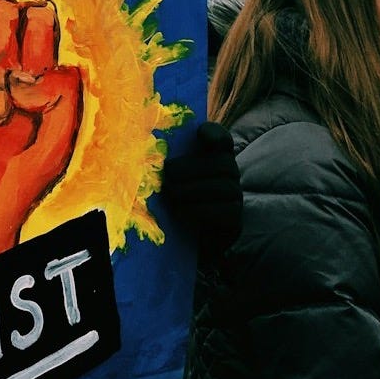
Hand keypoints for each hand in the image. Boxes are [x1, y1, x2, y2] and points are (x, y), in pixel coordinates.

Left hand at [161, 122, 240, 257]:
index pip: (222, 139)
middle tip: (167, 177)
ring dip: (191, 190)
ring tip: (170, 195)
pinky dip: (198, 209)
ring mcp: (235, 198)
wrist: (186, 244)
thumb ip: (166, 167)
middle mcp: (230, 175)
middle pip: (221, 163)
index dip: (214, 134)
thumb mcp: (169, 182)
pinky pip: (223, 210)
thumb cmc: (174, 206)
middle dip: (191, 168)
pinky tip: (180, 211)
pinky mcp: (235, 220)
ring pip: (222, 187)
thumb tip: (144, 154)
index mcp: (215, 159)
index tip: (199, 134)